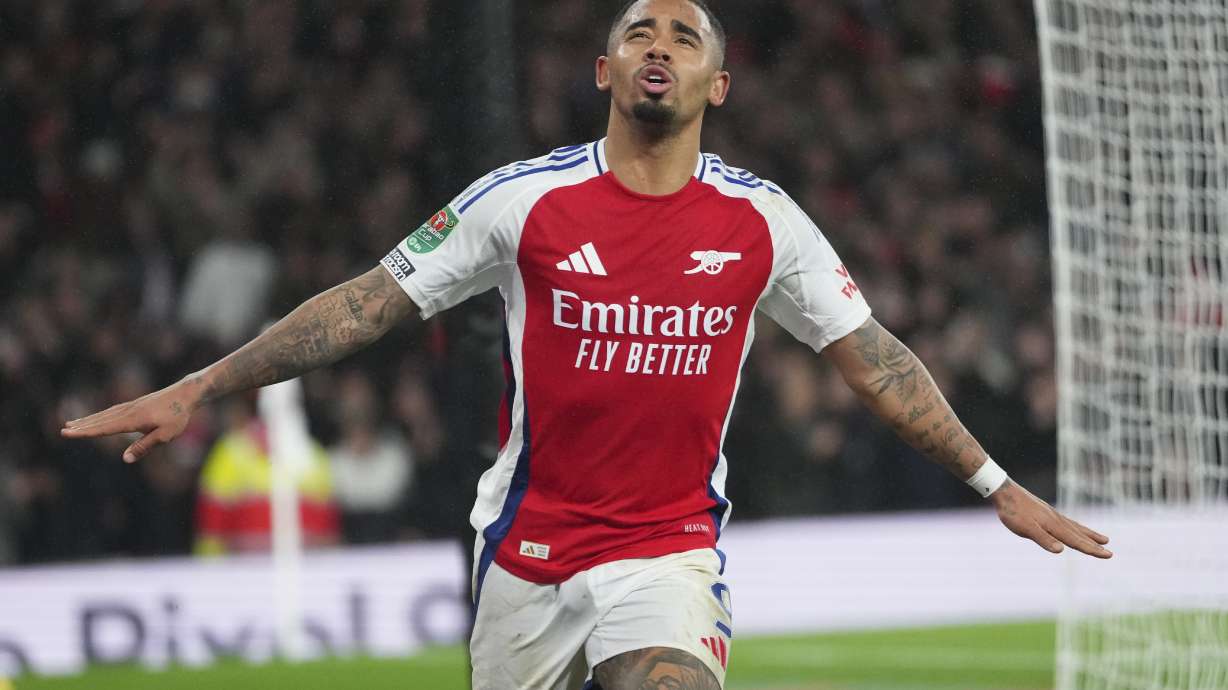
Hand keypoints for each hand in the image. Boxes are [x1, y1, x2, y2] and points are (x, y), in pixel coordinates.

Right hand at [61, 379, 201, 462]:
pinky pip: (113, 411)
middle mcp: (128, 411)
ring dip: (89, 419)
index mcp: (132, 420)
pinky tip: (97, 417)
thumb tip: (125, 459)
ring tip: (73, 422)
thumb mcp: (165, 435)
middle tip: (63, 430)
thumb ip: (145, 446)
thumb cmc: (178, 416)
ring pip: (105, 414)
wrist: (186, 393)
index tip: (68, 432)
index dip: (85, 432)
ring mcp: (131, 406)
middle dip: (82, 426)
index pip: (104, 428)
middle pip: (101, 420)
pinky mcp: (136, 404)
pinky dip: (101, 414)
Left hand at [990, 481, 1111, 558]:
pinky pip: (1067, 522)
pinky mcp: (1046, 512)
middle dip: (1094, 545)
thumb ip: (1043, 539)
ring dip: (1089, 535)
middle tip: (1110, 553)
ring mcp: (1052, 515)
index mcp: (1053, 525)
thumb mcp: (1025, 528)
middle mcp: (1057, 519)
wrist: (1004, 491)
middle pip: (1079, 535)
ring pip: (1075, 527)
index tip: (1108, 555)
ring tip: (1103, 539)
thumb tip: (1061, 550)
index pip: (1076, 540)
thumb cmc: (1013, 511)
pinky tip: (1076, 528)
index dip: (1091, 549)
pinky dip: (1077, 527)